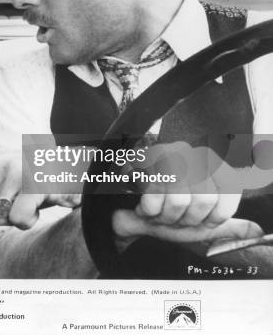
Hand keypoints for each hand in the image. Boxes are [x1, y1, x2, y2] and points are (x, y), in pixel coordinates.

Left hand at [0, 149, 80, 233]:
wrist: (83, 166)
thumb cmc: (44, 180)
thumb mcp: (12, 189)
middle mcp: (1, 161)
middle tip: (18, 205)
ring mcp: (19, 168)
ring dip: (16, 220)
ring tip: (32, 203)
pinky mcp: (37, 181)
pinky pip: (19, 218)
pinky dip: (31, 220)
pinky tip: (44, 204)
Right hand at [113, 141, 257, 245]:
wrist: (128, 215)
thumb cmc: (165, 216)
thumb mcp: (201, 227)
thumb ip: (229, 228)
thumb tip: (256, 230)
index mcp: (211, 167)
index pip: (229, 191)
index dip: (214, 215)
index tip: (199, 220)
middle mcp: (192, 154)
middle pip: (203, 197)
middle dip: (186, 218)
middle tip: (174, 217)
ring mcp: (167, 154)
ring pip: (178, 199)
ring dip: (165, 216)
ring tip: (158, 211)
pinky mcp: (141, 162)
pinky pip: (153, 197)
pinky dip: (148, 210)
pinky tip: (144, 204)